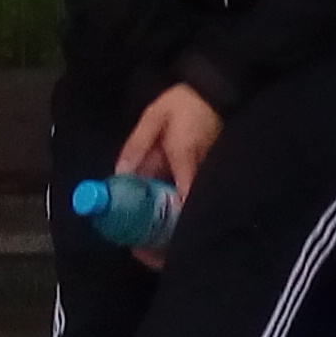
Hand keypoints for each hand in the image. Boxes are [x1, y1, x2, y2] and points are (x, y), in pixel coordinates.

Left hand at [110, 83, 226, 269]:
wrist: (216, 87)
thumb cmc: (184, 102)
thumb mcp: (153, 119)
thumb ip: (136, 147)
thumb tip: (119, 175)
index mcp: (187, 161)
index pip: (181, 204)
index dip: (166, 227)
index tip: (145, 242)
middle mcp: (202, 173)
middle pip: (186, 214)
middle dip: (165, 237)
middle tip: (142, 249)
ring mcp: (208, 174)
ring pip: (190, 209)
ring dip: (170, 225)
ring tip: (148, 240)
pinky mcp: (209, 172)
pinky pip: (192, 197)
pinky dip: (177, 210)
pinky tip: (161, 216)